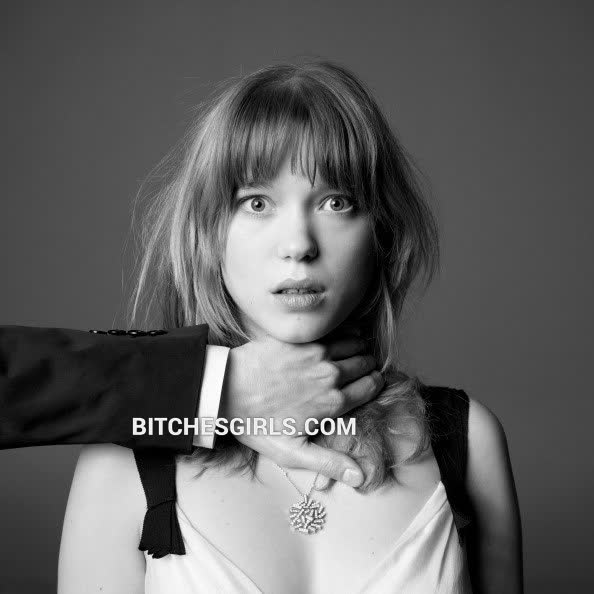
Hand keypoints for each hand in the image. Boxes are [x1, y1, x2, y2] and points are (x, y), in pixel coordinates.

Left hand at [219, 334, 383, 486]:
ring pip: (355, 343)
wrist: (225, 390)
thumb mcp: (291, 452)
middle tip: (358, 369)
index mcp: (333, 403)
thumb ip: (329, 463)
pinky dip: (342, 333)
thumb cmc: (256, 424)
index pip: (372, 386)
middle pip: (366, 363)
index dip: (374, 384)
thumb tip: (360, 476)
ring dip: (356, 348)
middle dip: (366, 366)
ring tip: (349, 354)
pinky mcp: (302, 339)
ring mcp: (316, 353)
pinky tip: (335, 340)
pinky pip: (334, 331)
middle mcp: (330, 375)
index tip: (369, 384)